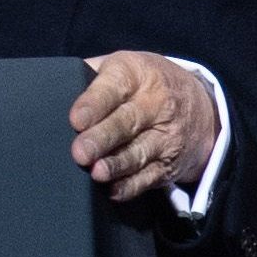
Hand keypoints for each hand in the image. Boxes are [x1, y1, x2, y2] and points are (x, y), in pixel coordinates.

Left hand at [69, 51, 223, 206]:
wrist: (202, 108)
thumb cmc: (146, 86)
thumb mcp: (126, 67)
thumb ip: (92, 75)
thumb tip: (54, 89)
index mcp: (138, 74)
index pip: (114, 87)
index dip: (94, 104)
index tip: (76, 119)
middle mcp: (157, 103)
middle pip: (127, 122)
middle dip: (102, 138)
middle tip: (80, 152)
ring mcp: (167, 135)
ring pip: (139, 152)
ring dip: (117, 164)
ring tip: (97, 172)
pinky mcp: (170, 163)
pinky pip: (150, 176)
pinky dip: (132, 185)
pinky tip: (114, 189)